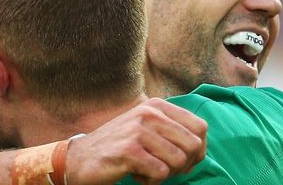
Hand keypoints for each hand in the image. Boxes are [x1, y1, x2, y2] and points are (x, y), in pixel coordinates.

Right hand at [65, 98, 206, 184]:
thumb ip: (171, 128)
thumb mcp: (146, 126)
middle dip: (184, 165)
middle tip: (164, 169)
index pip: (200, 127)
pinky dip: (151, 181)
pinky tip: (136, 175)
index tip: (184, 161)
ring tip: (147, 170)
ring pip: (179, 161)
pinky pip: (161, 173)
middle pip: (193, 145)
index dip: (198, 150)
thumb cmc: (119, 145)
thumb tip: (201, 146)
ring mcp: (139, 130)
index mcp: (157, 106)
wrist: (80, 158)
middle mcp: (150, 113)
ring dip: (166, 174)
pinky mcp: (129, 150)